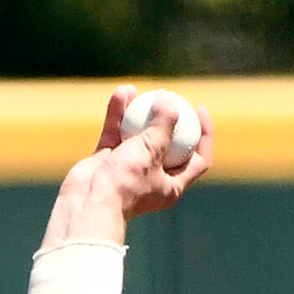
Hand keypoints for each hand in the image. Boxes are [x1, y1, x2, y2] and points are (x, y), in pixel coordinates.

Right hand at [38, 84, 214, 249]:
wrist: (89, 202)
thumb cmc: (126, 183)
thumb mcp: (152, 151)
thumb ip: (163, 126)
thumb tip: (171, 102)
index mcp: (172, 185)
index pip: (198, 159)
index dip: (204, 135)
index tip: (199, 109)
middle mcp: (153, 178)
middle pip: (168, 144)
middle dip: (169, 119)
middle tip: (168, 95)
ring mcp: (129, 168)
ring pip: (138, 135)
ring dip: (139, 111)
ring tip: (140, 91)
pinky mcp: (108, 159)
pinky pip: (116, 131)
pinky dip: (118, 113)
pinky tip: (122, 92)